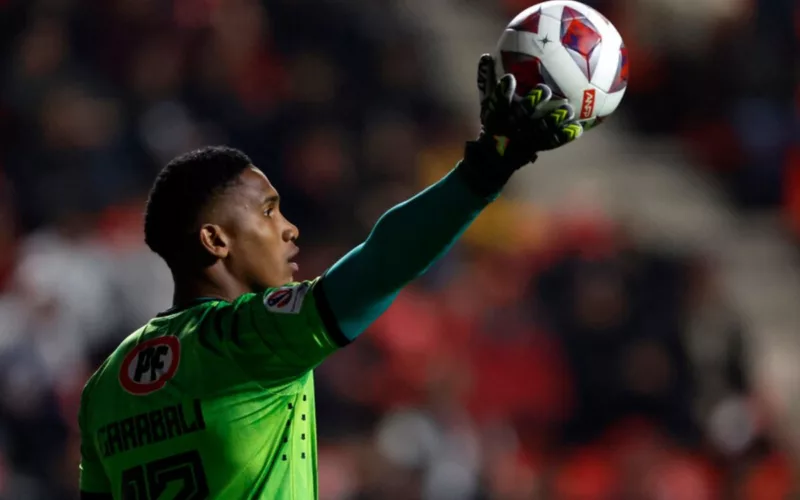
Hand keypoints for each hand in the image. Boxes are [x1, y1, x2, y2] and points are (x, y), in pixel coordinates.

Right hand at [475, 54, 582, 168]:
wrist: (495, 157)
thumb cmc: (493, 123)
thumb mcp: (486, 104)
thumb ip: (487, 81)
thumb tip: (486, 56)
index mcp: (496, 116)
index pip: (498, 102)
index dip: (503, 91)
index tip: (510, 78)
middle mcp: (510, 128)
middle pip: (521, 115)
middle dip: (532, 102)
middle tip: (544, 89)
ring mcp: (524, 140)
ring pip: (540, 128)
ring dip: (554, 119)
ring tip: (567, 109)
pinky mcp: (536, 147)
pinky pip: (552, 142)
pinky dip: (564, 135)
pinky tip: (577, 128)